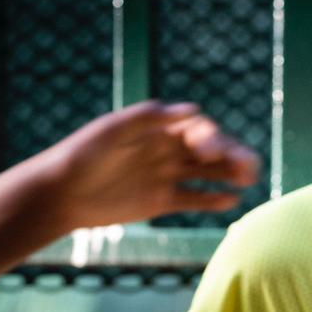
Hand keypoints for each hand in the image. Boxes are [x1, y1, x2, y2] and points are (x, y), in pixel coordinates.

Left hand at [28, 100, 260, 230]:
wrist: (62, 193)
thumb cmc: (84, 155)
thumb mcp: (113, 130)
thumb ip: (150, 118)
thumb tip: (192, 109)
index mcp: (157, 130)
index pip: (197, 129)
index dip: (211, 138)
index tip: (208, 152)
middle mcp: (165, 150)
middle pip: (209, 150)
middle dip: (231, 155)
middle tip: (249, 166)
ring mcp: (164, 176)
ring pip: (206, 173)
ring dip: (229, 174)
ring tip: (249, 180)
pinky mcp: (160, 201)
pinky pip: (193, 199)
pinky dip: (212, 200)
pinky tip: (232, 201)